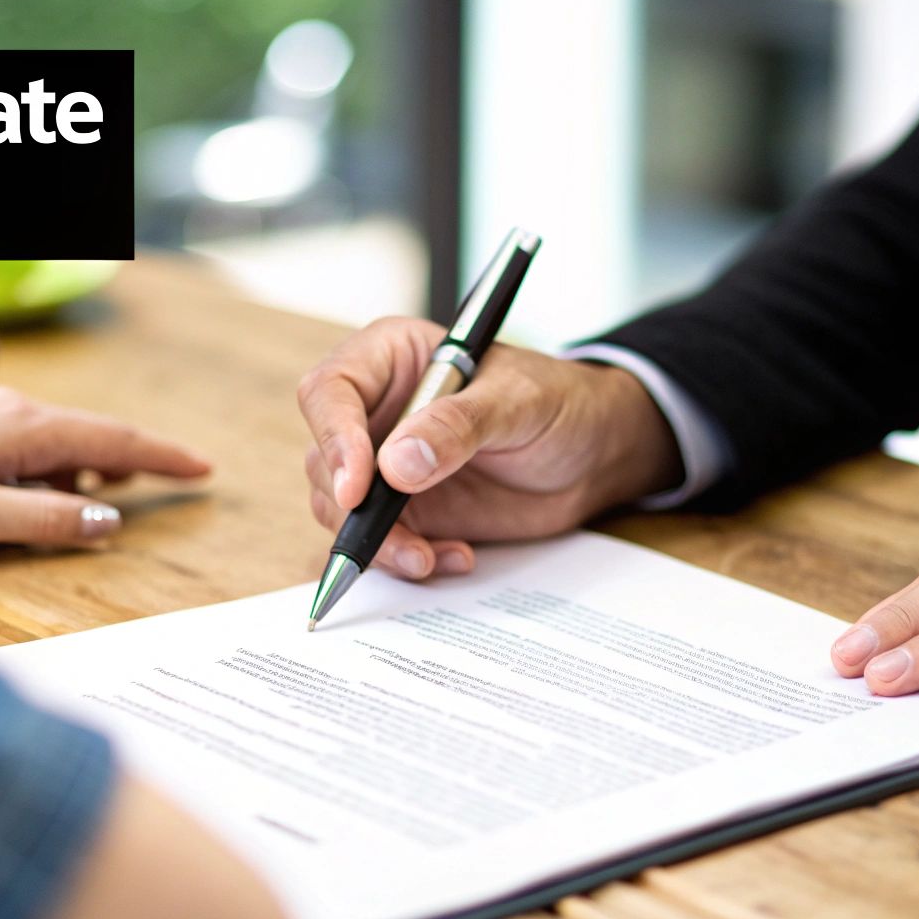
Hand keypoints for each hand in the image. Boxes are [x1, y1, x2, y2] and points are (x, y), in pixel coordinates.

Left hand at [0, 387, 209, 554]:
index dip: (162, 455)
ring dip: (96, 465)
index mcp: (19, 426)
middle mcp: (5, 412)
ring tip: (128, 490)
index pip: (111, 437)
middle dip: (138, 457)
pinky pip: (29, 450)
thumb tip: (106, 523)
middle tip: (180, 478)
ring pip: (59, 442)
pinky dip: (58, 470)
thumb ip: (45, 521)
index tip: (204, 468)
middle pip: (91, 433)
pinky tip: (56, 494)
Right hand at [297, 317, 681, 579]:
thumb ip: (459, 426)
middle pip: (326, 460)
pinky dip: (406, 560)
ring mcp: (385, 465)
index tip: (359, 487)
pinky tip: (454, 557)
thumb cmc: (559, 402)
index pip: (331, 391)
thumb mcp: (518, 402)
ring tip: (432, 557)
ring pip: (340, 510)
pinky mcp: (405, 511)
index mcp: (391, 358)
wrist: (593, 454)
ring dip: (380, 544)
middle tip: (401, 542)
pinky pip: (379, 543)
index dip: (335, 438)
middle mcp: (376, 411)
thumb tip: (397, 464)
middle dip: (354, 510)